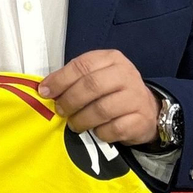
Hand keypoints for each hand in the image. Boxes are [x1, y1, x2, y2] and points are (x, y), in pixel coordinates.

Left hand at [39, 50, 158, 145]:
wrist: (148, 110)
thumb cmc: (113, 92)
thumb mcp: (96, 77)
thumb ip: (74, 79)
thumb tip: (46, 89)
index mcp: (111, 59)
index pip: (82, 65)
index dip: (60, 80)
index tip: (45, 92)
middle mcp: (126, 75)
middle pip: (91, 86)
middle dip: (70, 101)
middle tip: (61, 111)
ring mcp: (136, 97)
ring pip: (102, 109)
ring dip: (82, 120)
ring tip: (75, 124)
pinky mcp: (141, 120)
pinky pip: (114, 129)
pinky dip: (100, 132)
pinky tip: (96, 131)